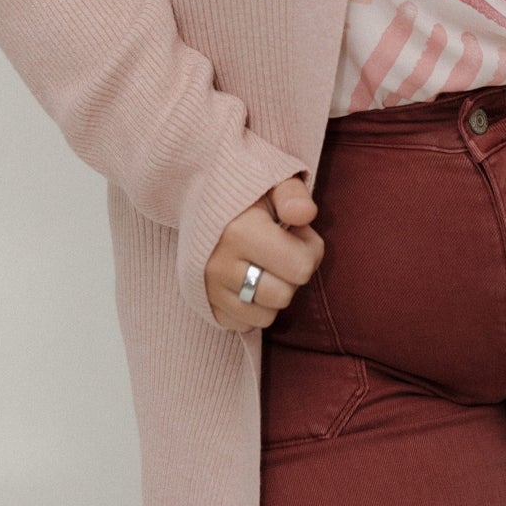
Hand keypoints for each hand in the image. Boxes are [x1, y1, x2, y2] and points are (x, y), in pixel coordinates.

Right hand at [204, 174, 324, 330]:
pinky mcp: (205, 306)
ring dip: (273, 293)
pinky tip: (249, 280)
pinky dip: (253, 308)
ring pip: (266, 315)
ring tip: (265, 264)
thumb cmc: (245, 193)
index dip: (309, 249)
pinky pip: (244, 324)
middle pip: (284, 295)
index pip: (300, 267)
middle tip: (282, 250)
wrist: (196, 197)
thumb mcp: (272, 180)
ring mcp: (209, 289)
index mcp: (238, 232)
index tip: (296, 232)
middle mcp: (219, 266)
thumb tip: (305, 214)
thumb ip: (293, 194)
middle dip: (291, 273)